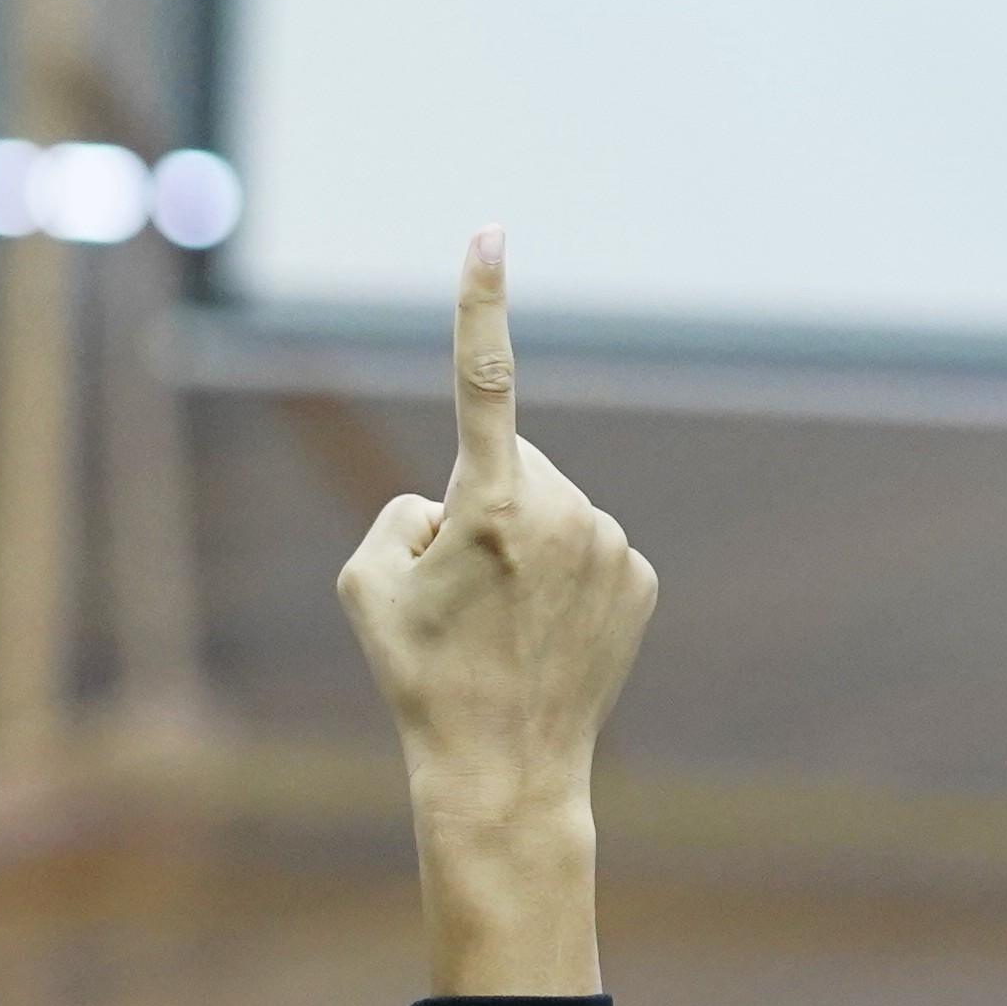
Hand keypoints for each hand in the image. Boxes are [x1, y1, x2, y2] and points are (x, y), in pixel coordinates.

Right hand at [333, 228, 655, 992]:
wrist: (504, 770)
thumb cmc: (422, 677)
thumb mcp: (365, 584)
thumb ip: (400, 510)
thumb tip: (451, 498)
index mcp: (493, 506)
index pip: (483, 380)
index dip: (481, 303)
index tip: (489, 235)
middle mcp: (566, 512)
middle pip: (510, 463)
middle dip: (481, 501)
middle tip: (461, 592)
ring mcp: (613, 546)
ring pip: (552, 506)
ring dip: (524, 541)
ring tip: (504, 622)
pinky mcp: (641, 580)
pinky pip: (588, 547)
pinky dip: (564, 575)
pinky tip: (545, 633)